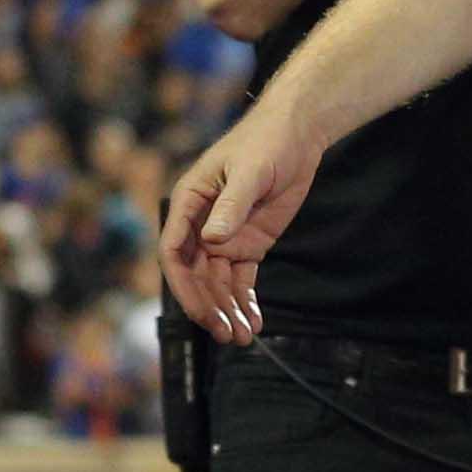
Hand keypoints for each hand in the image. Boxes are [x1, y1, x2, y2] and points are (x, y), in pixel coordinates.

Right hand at [160, 102, 324, 347]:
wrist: (298, 133)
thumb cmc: (267, 141)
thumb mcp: (250, 171)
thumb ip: (231, 205)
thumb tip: (211, 240)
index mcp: (188, 203)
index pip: (173, 252)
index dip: (183, 285)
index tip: (200, 310)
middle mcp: (200, 226)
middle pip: (195, 276)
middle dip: (209, 307)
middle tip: (226, 334)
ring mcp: (224, 238)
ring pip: (218, 284)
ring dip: (227, 311)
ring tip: (242, 338)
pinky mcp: (248, 245)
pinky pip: (241, 280)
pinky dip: (245, 302)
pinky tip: (254, 323)